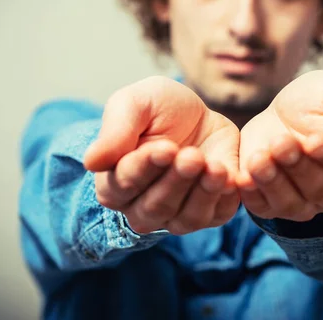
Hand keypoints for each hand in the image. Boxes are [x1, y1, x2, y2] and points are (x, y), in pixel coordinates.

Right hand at [83, 76, 240, 234]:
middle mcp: (142, 207)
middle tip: (192, 155)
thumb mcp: (136, 103)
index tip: (165, 147)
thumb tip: (92, 162)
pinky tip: (230, 175)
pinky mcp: (211, 213)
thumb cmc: (159, 109)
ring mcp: (177, 215)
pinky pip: (216, 216)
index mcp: (115, 183)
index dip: (145, 168)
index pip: (124, 186)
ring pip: (186, 218)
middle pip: (156, 207)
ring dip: (202, 193)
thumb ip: (116, 129)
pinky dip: (225, 198)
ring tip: (215, 167)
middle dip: (176, 180)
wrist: (200, 114)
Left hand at [237, 70, 322, 221]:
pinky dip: (253, 195)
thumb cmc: (322, 100)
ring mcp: (307, 202)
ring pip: (295, 204)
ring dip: (274, 182)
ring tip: (258, 158)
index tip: (315, 140)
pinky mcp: (274, 204)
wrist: (284, 111)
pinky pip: (265, 208)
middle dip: (300, 167)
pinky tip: (242, 177)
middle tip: (280, 143)